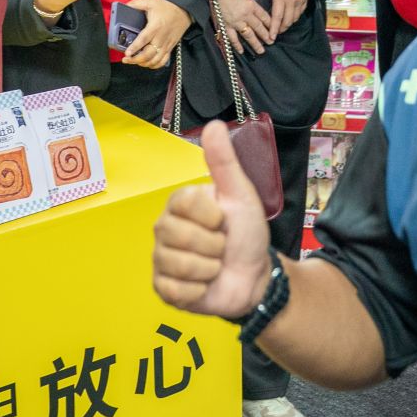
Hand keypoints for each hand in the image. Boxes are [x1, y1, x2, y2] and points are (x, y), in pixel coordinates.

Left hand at [123, 0, 190, 69]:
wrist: (184, 12)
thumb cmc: (166, 8)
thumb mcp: (150, 2)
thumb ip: (136, 4)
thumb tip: (124, 6)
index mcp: (155, 26)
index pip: (144, 39)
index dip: (135, 47)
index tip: (127, 53)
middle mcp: (161, 38)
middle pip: (148, 54)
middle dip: (135, 59)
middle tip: (126, 59)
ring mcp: (166, 45)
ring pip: (155, 60)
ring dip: (143, 63)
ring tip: (134, 61)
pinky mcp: (170, 48)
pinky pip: (163, 61)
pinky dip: (154, 65)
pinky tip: (146, 63)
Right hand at [152, 122, 274, 319]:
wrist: (254, 277)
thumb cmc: (246, 233)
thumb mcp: (240, 195)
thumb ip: (224, 162)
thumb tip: (213, 125)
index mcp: (180, 204)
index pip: (184, 203)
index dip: (211, 216)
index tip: (222, 220)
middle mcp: (164, 228)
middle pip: (178, 236)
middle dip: (212, 245)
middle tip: (221, 246)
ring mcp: (161, 259)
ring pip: (179, 265)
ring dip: (208, 269)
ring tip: (214, 266)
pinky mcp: (163, 288)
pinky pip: (175, 291)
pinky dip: (199, 291)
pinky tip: (204, 285)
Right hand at [216, 0, 276, 55]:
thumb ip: (254, 6)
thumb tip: (262, 17)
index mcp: (251, 5)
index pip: (264, 17)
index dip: (270, 25)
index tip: (274, 31)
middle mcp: (245, 14)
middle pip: (258, 27)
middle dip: (265, 36)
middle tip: (271, 42)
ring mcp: (235, 21)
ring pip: (248, 34)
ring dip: (255, 43)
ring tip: (261, 51)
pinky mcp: (226, 25)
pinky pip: (232, 37)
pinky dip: (237, 45)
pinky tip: (241, 51)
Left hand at [250, 0, 316, 34]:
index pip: (277, 16)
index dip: (274, 28)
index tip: (271, 37)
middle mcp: (291, 1)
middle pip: (287, 21)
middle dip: (281, 30)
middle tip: (275, 34)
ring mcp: (299, 0)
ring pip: (294, 18)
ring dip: (288, 24)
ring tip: (282, 27)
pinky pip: (301, 12)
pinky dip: (296, 17)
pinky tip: (292, 17)